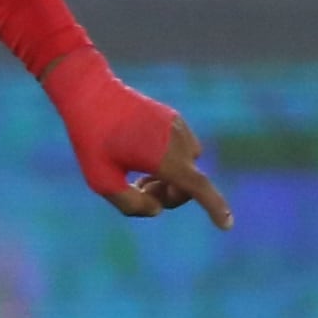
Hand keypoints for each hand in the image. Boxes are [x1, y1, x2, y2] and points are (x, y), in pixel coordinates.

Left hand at [42, 50, 233, 230]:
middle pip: (190, 185)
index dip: (214, 208)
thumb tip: (157, 209)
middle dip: (169, 195)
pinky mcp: (175, 119)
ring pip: (187, 167)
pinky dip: (168, 160)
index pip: (198, 188)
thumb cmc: (92, 138)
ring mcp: (179, 128)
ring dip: (168, 177)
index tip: (227, 225)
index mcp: (165, 158)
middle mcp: (179, 142)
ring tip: (137, 173)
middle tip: (138, 190)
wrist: (91, 93)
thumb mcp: (101, 180)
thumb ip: (130, 204)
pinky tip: (140, 154)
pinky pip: (181, 150)